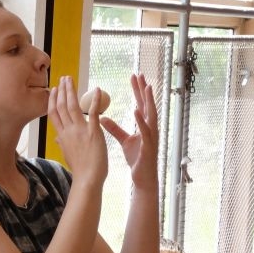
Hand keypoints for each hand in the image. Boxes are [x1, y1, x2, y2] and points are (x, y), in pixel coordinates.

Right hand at [47, 76, 108, 185]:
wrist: (87, 179)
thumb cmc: (80, 169)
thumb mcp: (67, 155)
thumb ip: (62, 143)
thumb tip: (57, 138)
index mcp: (62, 136)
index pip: (54, 113)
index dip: (52, 100)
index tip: (53, 90)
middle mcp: (68, 131)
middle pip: (61, 106)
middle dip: (61, 90)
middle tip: (63, 78)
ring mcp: (80, 130)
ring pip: (72, 106)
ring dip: (71, 91)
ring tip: (71, 79)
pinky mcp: (93, 132)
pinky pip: (92, 112)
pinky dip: (94, 100)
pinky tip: (97, 89)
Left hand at [98, 73, 158, 191]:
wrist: (143, 177)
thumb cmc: (137, 158)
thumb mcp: (124, 140)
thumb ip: (114, 128)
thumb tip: (101, 117)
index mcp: (145, 126)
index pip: (141, 104)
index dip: (138, 90)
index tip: (134, 76)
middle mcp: (150, 128)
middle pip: (147, 105)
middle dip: (144, 90)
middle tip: (140, 74)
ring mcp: (152, 136)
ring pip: (151, 115)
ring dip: (148, 101)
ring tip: (145, 87)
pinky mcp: (149, 146)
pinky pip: (146, 131)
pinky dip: (141, 121)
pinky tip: (136, 111)